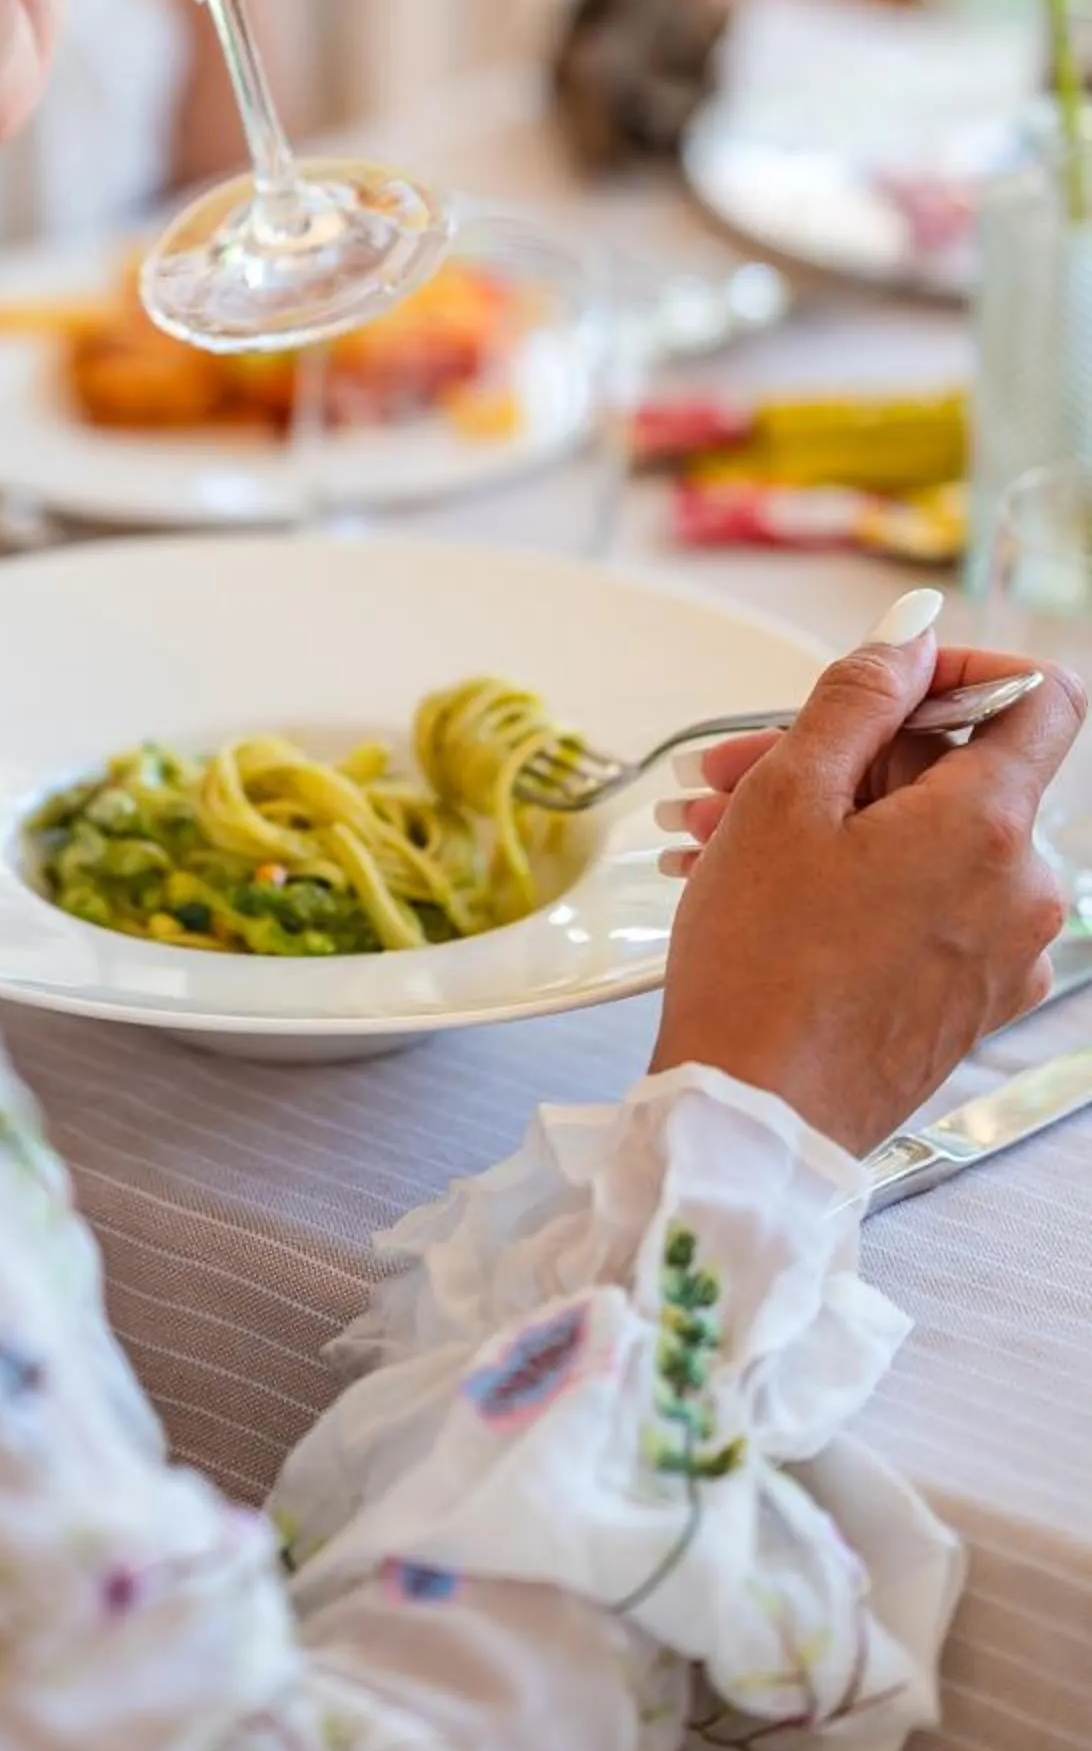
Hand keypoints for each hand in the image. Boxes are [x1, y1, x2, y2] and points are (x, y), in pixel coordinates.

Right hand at [649, 618, 1082, 1154]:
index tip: (885, 681)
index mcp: (990, 827)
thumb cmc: (764, 966)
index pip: (1038, 697)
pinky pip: (922, 905)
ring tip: (713, 831)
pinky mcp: (969, 1002)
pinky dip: (851, 881)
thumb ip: (857, 695)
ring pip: (923, 839)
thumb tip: (908, 632)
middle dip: (839, 753)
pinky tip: (751, 886)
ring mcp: (1002, 954)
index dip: (961, 668)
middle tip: (732, 767)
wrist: (754, 1119)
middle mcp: (1021, 891)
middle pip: (952, 771)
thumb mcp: (788, 796)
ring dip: (824, 817)